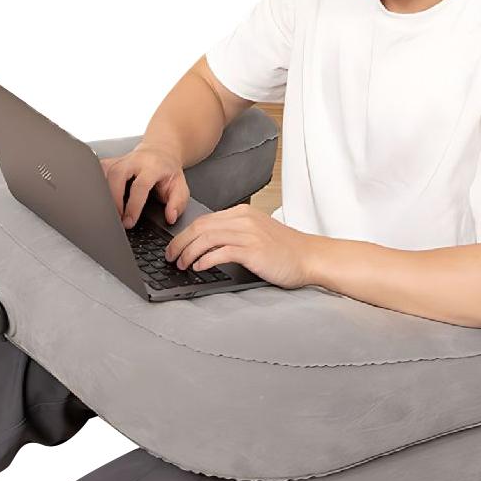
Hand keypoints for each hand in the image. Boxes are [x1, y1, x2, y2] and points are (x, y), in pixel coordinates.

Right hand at [99, 141, 189, 227]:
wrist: (162, 152)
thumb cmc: (169, 172)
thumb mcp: (180, 187)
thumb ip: (177, 203)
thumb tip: (171, 217)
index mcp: (153, 166)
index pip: (139, 186)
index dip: (133, 206)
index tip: (128, 222)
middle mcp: (135, 160)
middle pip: (116, 175)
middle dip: (113, 199)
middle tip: (116, 218)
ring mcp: (121, 159)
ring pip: (104, 172)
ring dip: (103, 194)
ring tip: (108, 212)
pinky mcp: (111, 162)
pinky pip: (98, 170)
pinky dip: (96, 184)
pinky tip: (99, 198)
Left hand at [164, 203, 315, 289]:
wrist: (310, 257)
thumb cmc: (285, 251)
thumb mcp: (258, 234)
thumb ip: (235, 235)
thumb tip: (207, 247)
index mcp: (243, 213)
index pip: (204, 220)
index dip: (184, 233)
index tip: (174, 246)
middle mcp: (244, 220)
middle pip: (201, 227)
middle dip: (180, 242)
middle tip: (170, 256)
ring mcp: (249, 233)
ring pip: (207, 238)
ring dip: (189, 252)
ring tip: (181, 264)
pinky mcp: (253, 250)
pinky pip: (221, 252)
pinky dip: (205, 260)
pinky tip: (199, 267)